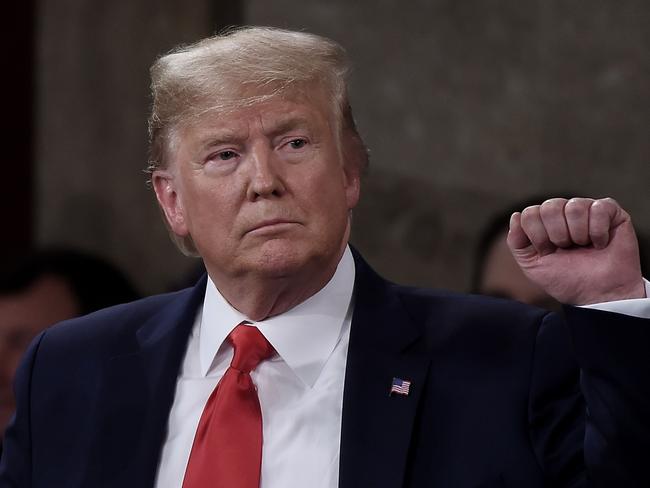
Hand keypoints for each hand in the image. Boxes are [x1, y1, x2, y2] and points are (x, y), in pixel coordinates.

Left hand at [506, 197, 644, 304]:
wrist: (598, 295)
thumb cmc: (567, 280)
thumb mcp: (532, 265)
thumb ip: (517, 242)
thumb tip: (516, 215)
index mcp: (544, 222)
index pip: (530, 213)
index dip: (537, 236)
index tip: (548, 252)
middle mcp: (564, 212)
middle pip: (550, 206)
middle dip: (557, 234)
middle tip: (567, 249)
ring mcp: (587, 210)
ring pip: (574, 206)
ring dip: (578, 234)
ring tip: (584, 246)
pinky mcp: (611, 212)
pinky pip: (599, 208)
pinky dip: (598, 232)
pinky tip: (600, 244)